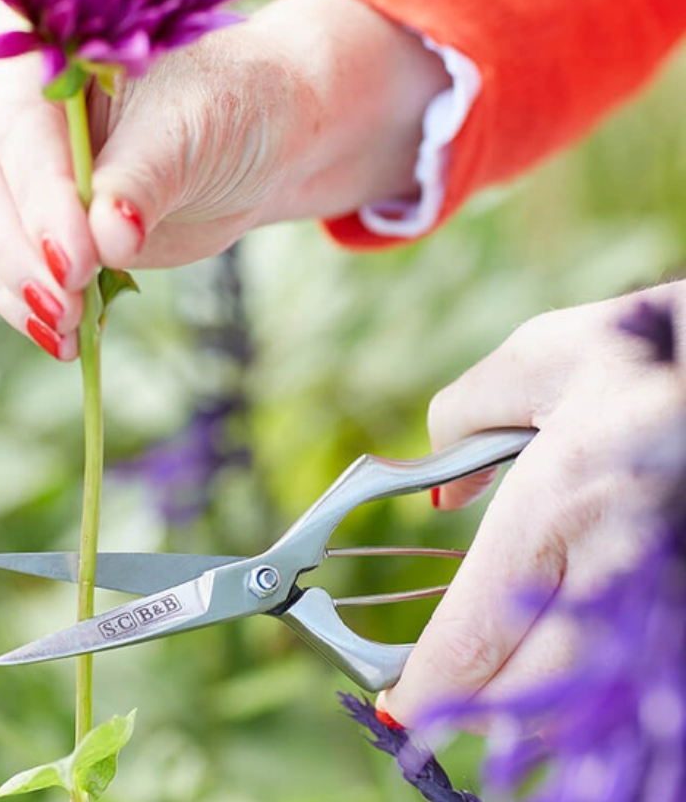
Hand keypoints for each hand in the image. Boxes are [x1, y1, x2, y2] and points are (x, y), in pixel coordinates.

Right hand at [0, 0, 447, 356]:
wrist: (244, 140)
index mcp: (39, 38)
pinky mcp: (1, 209)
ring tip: (63, 333)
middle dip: (20, 255)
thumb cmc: (223, 111)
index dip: (40, 199)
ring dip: (6, 286)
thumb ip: (145, 178)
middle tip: (67, 310)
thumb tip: (106, 240)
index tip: (78, 262)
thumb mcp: (196, 130)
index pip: (15, 125)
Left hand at [378, 284, 684, 727]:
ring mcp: (664, 593)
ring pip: (592, 702)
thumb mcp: (536, 361)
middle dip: (475, 708)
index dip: (431, 682)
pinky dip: (595, 694)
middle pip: (531, 688)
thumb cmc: (641, 349)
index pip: (479, 630)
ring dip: (535, 711)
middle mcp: (617, 562)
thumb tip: (443, 497)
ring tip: (494, 694)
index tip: (401, 706)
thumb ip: (462, 419)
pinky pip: (640, 678)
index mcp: (559, 500)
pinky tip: (567, 674)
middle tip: (438, 701)